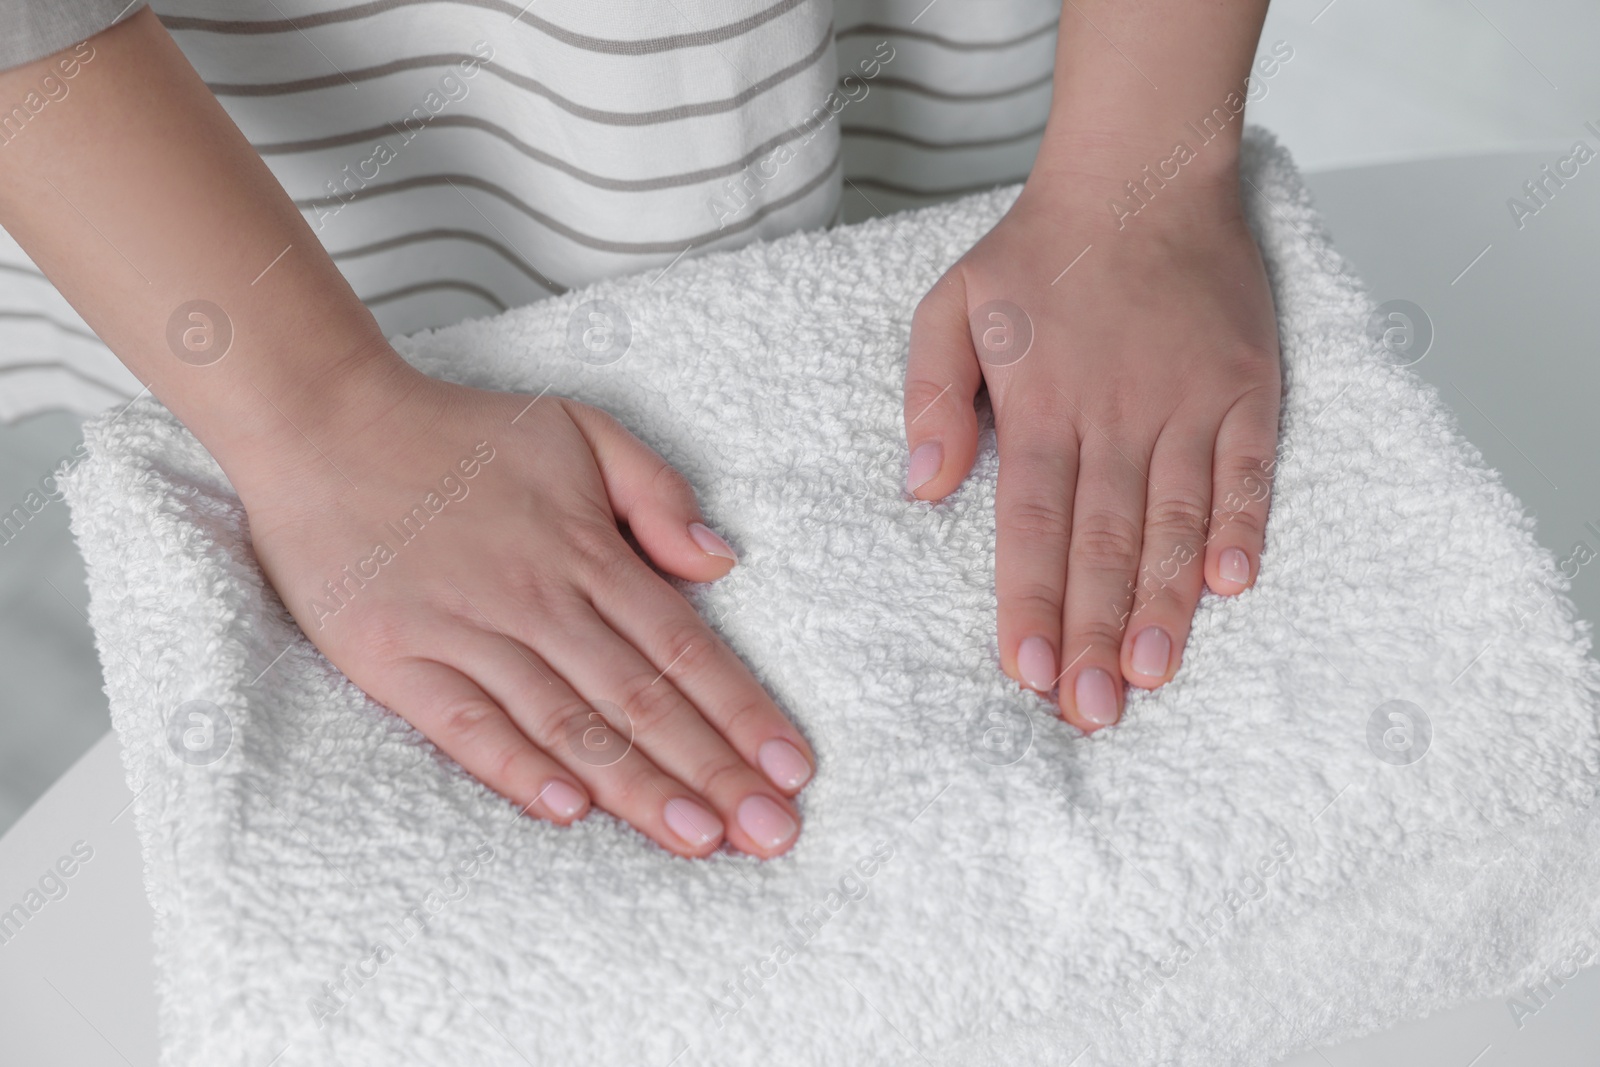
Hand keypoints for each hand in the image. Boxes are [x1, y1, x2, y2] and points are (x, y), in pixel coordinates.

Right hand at [232, 361, 814, 856]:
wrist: (326, 424)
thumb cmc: (458, 435)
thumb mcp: (580, 429)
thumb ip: (657, 491)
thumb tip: (719, 561)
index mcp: (588, 550)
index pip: (684, 647)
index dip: (743, 711)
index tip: (792, 769)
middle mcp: (538, 598)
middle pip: (641, 699)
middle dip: (714, 771)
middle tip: (771, 835)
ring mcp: (465, 631)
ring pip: (568, 723)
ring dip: (637, 787)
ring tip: (698, 840)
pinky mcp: (394, 658)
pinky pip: (463, 723)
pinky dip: (514, 766)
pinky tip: (567, 811)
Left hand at [903, 169, 1280, 731]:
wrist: (1140, 178)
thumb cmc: (1038, 256)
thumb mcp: (947, 308)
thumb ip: (930, 398)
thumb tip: (922, 490)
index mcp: (1040, 403)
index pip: (1032, 522)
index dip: (1032, 600)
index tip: (1028, 672)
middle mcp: (1115, 412)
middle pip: (1104, 539)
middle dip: (1095, 632)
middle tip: (1090, 713)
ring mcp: (1188, 402)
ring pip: (1175, 519)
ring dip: (1164, 603)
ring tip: (1152, 676)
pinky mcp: (1245, 389)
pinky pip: (1248, 468)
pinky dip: (1243, 526)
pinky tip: (1232, 587)